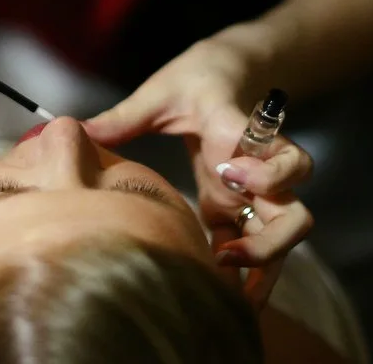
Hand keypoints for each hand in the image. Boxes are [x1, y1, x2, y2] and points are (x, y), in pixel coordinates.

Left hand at [84, 33, 313, 304]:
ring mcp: (251, 194)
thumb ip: (125, 116)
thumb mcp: (159, 92)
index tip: (227, 174)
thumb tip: (78, 130)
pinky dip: (245, 275)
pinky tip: (221, 299)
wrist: (225, 73)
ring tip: (233, 299)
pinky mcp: (235, 208)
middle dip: (271, 243)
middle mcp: (258, 171)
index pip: (277, 155)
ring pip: (282, 238)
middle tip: (228, 252)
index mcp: (242, 135)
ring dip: (265, 267)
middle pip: (294, 214)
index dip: (266, 173)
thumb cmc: (195, 79)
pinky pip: (251, 246)